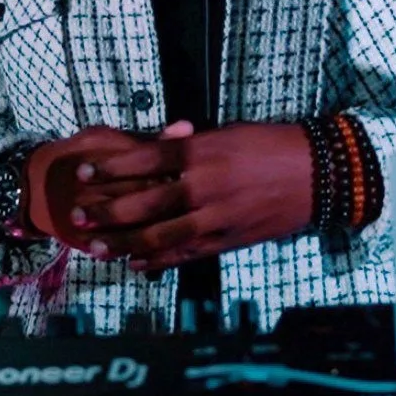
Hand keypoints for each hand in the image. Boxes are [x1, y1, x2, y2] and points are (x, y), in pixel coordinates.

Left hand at [30, 121, 314, 272]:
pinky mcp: (228, 241)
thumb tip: (159, 144)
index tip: (82, 171)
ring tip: (95, 245)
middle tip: (77, 213)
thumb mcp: (228, 134)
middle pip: (141, 202)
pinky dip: (157, 259)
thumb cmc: (271, 145)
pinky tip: (135, 262)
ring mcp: (215, 217)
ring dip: (122, 242)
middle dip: (104, 209)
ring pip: (157, 235)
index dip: (108, 168)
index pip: (143, 160)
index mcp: (202, 151)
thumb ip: (191, 143)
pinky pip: (184, 253)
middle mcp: (203, 185)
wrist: (318, 174)